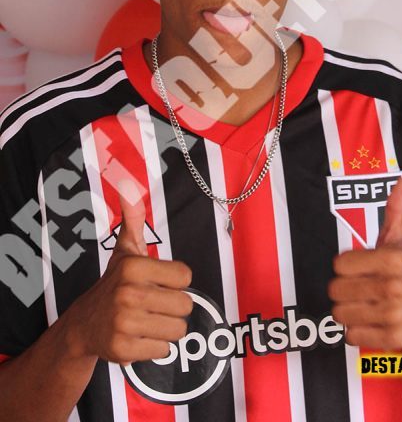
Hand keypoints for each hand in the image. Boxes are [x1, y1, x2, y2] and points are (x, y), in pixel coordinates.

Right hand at [66, 181, 192, 365]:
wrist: (84, 325)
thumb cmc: (115, 283)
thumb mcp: (126, 249)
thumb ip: (133, 217)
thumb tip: (127, 181)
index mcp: (135, 266)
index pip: (186, 277)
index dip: (175, 282)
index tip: (157, 282)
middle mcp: (129, 293)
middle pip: (186, 305)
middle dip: (173, 307)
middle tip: (152, 304)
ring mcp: (125, 323)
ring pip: (178, 330)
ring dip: (166, 328)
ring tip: (147, 320)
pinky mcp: (124, 350)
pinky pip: (164, 351)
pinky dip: (155, 347)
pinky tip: (138, 336)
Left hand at [328, 173, 401, 350]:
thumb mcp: (401, 240)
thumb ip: (397, 208)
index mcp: (392, 258)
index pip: (339, 264)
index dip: (345, 267)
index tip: (359, 269)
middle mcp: (394, 286)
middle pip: (336, 290)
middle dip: (343, 291)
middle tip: (359, 290)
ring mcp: (393, 314)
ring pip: (341, 314)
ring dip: (348, 312)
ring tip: (364, 306)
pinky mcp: (391, 339)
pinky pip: (351, 336)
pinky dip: (356, 332)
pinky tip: (371, 323)